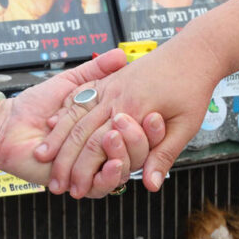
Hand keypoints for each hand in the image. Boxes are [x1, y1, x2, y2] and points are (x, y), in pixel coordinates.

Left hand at [0, 49, 164, 197]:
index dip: (151, 124)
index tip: (156, 112)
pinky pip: (103, 187)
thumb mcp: (71, 82)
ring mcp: (94, 169)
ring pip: (123, 170)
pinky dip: (109, 176)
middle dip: (139, 138)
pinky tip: (113, 164)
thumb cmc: (35, 105)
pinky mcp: (82, 184)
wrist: (8, 127)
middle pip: (137, 152)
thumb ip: (97, 71)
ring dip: (126, 155)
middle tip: (139, 122)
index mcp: (106, 127)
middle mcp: (104, 150)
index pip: (139, 129)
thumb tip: (121, 55)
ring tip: (115, 138)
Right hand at [34, 38, 222, 196]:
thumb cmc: (193, 86)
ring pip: (74, 114)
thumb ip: (164, 154)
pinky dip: (63, 111)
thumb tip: (151, 184)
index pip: (100, 145)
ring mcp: (110, 86)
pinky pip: (79, 95)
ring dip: (57, 137)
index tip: (76, 190)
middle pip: (81, 132)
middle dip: (65, 161)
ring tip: (42, 157)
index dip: (85, 170)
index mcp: (135, 110)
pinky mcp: (109, 78)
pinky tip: (51, 125)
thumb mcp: (187, 125)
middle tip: (54, 183)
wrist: (195, 49)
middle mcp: (117, 97)